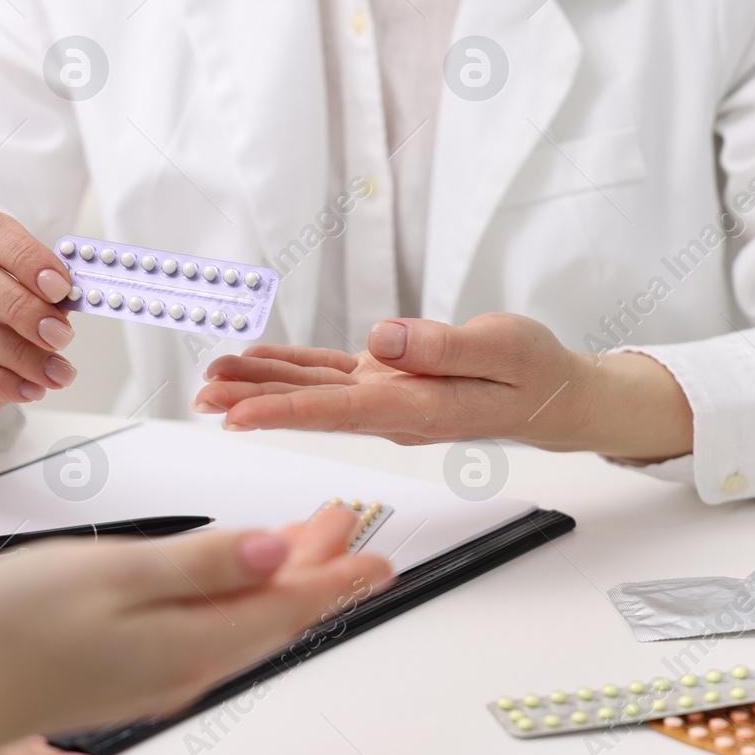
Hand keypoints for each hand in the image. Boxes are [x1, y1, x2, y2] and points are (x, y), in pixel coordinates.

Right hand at [0, 508, 392, 752]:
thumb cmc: (13, 628)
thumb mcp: (116, 574)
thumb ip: (201, 563)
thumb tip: (275, 550)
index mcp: (191, 643)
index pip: (288, 605)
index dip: (337, 571)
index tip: (374, 548)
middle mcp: (186, 667)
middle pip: (272, 612)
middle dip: (315, 566)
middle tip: (344, 522)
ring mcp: (161, 672)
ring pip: (243, 620)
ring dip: (278, 577)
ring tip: (305, 537)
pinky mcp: (136, 669)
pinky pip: (211, 628)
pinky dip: (237, 593)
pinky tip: (235, 574)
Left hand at [193, 314, 692, 460]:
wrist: (552, 396)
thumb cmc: (534, 374)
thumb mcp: (502, 351)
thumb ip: (442, 347)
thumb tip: (382, 338)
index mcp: (418, 409)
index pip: (337, 413)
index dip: (283, 412)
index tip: (236, 417)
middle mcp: (392, 410)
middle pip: (310, 407)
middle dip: (252, 402)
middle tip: (201, 396)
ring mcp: (386, 398)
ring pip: (311, 392)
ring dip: (260, 385)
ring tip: (210, 379)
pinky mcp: (387, 382)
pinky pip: (329, 375)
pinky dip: (290, 367)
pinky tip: (255, 361)